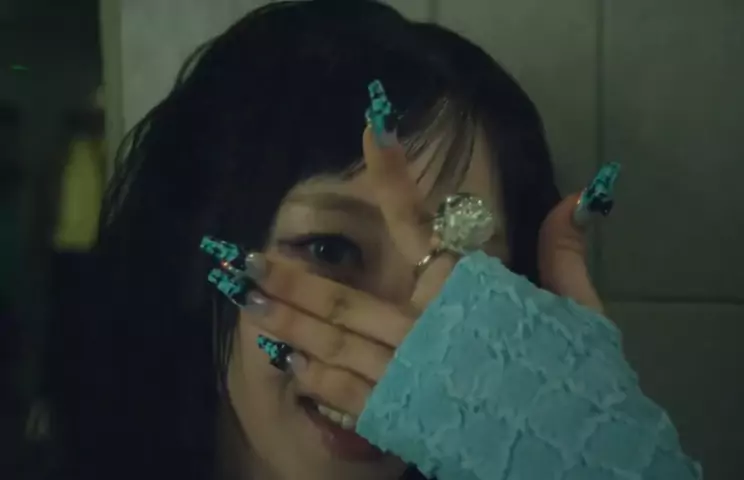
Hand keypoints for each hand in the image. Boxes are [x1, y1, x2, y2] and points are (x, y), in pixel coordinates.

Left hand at [249, 126, 605, 416]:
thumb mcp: (579, 314)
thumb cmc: (574, 379)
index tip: (371, 132)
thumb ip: (565, 256)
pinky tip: (287, 362)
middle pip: (347, 297)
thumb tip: (577, 198)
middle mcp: (426, 327)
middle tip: (249, 261)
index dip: (396, 178)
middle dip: (296, 278)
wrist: (572, 449)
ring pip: (334, 342)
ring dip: (289, 322)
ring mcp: (406, 373)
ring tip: (250, 302)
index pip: (424, 224)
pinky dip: (313, 377)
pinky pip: (344, 393)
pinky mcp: (399, 416)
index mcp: (468, 292)